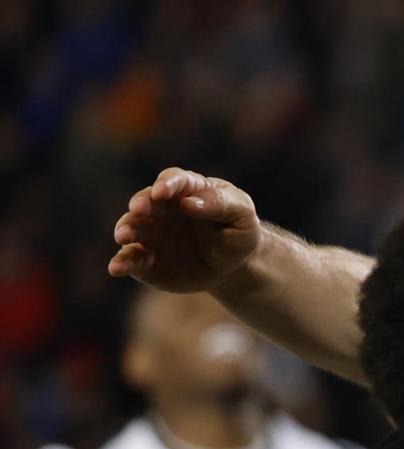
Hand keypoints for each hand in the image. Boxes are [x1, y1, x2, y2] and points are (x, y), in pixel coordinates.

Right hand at [110, 168, 262, 293]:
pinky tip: (116, 268)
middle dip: (140, 204)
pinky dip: (121, 262)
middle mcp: (161, 208)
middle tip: (139, 209)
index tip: (163, 192)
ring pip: (131, 227)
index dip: (168, 184)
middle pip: (145, 200)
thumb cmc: (239, 232)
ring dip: (125, 230)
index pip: (174, 180)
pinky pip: (130, 258)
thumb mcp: (242, 214)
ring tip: (124, 236)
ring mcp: (150, 233)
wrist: (234, 266)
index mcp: (187, 190)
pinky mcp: (145, 258)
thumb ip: (220, 203)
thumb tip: (189, 203)